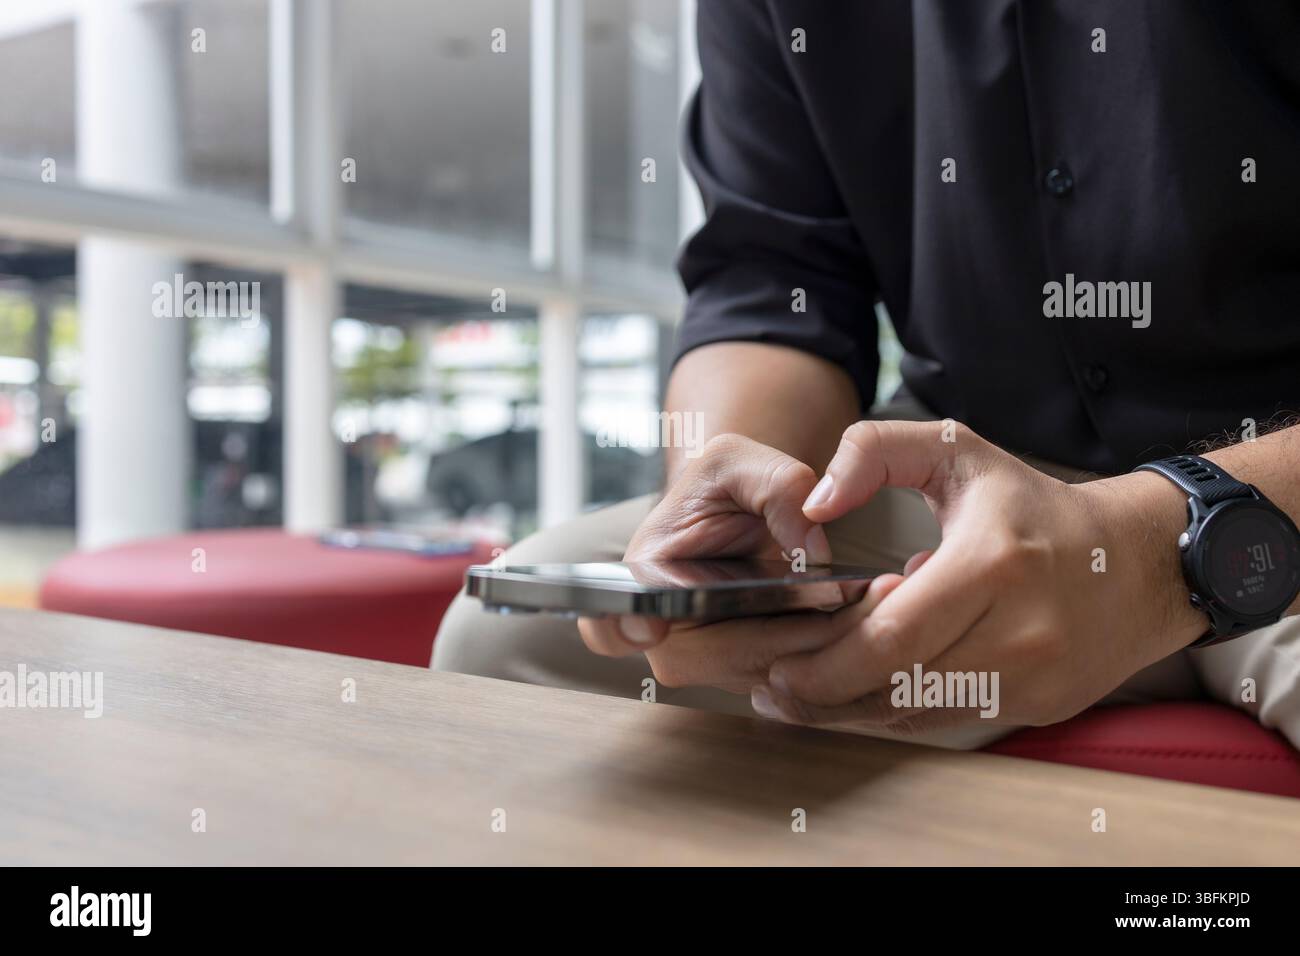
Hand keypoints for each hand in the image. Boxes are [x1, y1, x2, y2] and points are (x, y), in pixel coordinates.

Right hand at [576, 434, 864, 693]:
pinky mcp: (756, 673)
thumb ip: (776, 485)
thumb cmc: (724, 486)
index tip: (650, 625)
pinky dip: (834, 651)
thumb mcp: (741, 461)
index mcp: (645, 581)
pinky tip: (862, 614)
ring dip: (823, 644)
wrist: (740, 513)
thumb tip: (807, 547)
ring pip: (772, 674)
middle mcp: (670, 636)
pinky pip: (800, 679)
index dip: (620, 628)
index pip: (606, 624)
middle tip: (848, 596)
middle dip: (791, 631)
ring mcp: (713, 663)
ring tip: (865, 600)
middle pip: (727, 656)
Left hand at [755, 420, 1205, 733]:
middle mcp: (1021, 631)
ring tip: (802, 695)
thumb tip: (815, 504)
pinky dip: (897, 713)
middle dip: (826, 693)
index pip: (892, 635)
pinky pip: (948, 722)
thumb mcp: (956, 451)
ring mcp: (1035, 678)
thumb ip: (874, 452)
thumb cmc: (1030, 506)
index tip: (780, 660)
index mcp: (994, 564)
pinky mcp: (1041, 707)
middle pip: (898, 685)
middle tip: (776, 685)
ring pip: (919, 715)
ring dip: (852, 711)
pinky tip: (860, 696)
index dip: (828, 660)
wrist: (1138, 563)